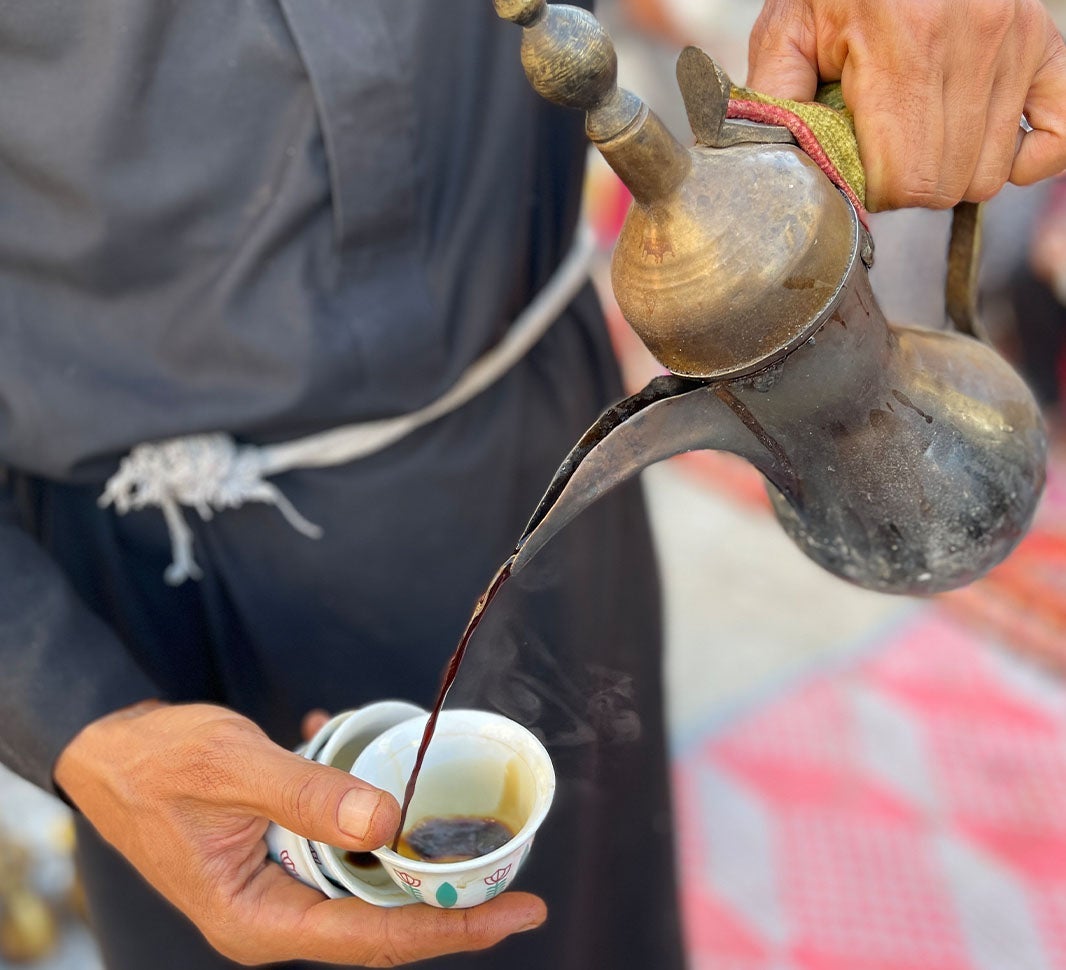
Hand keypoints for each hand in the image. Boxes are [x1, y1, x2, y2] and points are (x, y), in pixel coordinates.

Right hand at [55, 701, 545, 965]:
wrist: (109, 751)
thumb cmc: (155, 762)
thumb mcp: (230, 766)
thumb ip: (305, 795)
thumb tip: (387, 822)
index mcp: (258, 919)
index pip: (372, 941)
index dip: (450, 929)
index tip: (515, 914)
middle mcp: (275, 916)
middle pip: (381, 925)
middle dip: (450, 906)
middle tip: (517, 881)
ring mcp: (279, 888)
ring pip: (369, 886)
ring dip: (416, 859)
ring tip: (473, 837)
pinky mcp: (282, 857)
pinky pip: (344, 846)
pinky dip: (370, 816)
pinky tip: (370, 762)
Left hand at [747, 0, 1065, 209]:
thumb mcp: (788, 30)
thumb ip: (776, 103)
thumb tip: (783, 170)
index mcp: (903, 48)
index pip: (906, 179)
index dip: (872, 192)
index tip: (852, 171)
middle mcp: (971, 45)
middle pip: (946, 184)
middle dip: (904, 187)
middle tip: (877, 157)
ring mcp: (1014, 44)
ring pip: (990, 173)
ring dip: (948, 174)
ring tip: (915, 140)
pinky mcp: (1041, 43)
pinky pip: (1061, 132)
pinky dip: (1025, 159)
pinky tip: (982, 149)